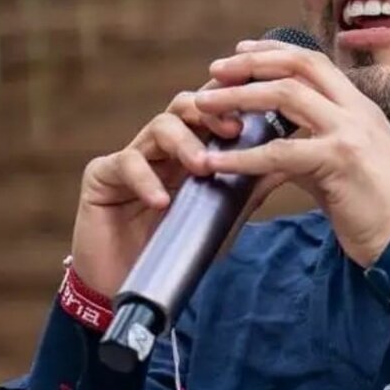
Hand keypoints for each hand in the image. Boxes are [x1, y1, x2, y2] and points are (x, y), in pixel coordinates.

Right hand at [69, 79, 284, 296]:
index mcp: (189, 151)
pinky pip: (126, 164)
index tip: (260, 105)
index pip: (211, 112)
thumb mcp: (219, 219)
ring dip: (185, 143)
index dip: (232, 102)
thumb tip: (287, 165)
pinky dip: (146, 180)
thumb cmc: (176, 250)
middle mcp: (161, 148)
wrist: (128, 288)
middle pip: (184, 106)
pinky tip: (162, 201)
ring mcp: (131, 157)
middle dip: (211, 111)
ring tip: (203, 167)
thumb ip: (246, 191)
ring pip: (159, 127)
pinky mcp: (101, 176)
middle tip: (234, 130)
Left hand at [186, 38, 389, 266]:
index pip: (314, 63)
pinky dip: (242, 156)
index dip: (276, 52)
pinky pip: (280, 152)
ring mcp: (350, 133)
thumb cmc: (380, 210)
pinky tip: (216, 162)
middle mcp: (357, 112)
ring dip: (238, 97)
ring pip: (286, 96)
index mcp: (361, 109)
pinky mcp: (339, 162)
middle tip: (215, 69)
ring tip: (203, 105)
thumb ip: (312, 149)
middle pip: (298, 67)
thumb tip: (273, 149)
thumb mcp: (345, 168)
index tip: (242, 51)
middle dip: (252, 64)